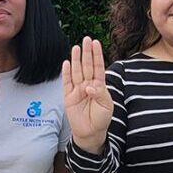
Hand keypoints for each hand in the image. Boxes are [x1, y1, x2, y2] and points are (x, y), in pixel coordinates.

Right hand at [62, 37, 112, 151]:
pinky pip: (66, 83)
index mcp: (99, 86)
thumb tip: (89, 86)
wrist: (90, 133)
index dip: (97, 55)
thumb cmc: (101, 119)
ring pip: (77, 71)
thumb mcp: (106, 106)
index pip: (98, 67)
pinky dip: (66, 73)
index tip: (96, 43)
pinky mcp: (68, 97)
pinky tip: (66, 63)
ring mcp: (77, 90)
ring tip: (76, 47)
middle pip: (87, 66)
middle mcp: (88, 85)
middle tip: (86, 39)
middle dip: (87, 53)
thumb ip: (100, 94)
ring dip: (76, 59)